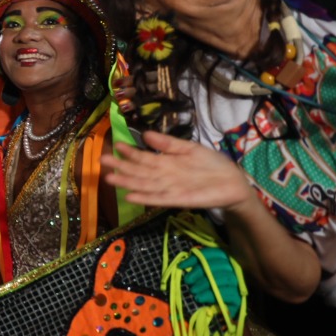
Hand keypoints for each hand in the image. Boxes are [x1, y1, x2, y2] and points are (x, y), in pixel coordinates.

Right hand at [102, 130, 254, 210]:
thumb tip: (145, 134)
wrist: (232, 182)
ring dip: (126, 183)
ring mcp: (169, 189)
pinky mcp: (178, 200)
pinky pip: (158, 199)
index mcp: (166, 162)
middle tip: (102, 160)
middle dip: (120, 167)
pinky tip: (130, 196)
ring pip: (143, 185)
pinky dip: (144, 198)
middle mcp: (163, 176)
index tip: (115, 145)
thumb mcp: (189, 148)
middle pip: (138, 172)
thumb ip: (168, 143)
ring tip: (109, 178)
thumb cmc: (211, 164)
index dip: (129, 152)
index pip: (143, 157)